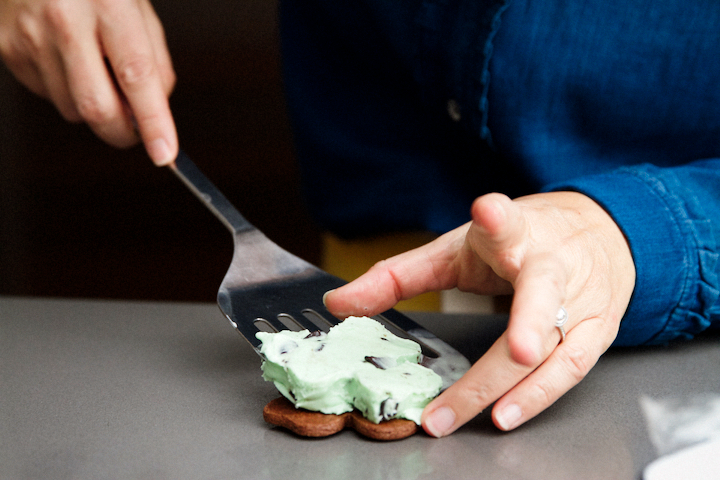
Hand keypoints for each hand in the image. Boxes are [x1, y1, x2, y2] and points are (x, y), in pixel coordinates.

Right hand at [0, 0, 176, 164]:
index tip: (164, 153)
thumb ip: (154, 61)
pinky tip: (67, 59)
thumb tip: (157, 112)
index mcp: (108, 4)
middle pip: (96, 107)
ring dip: (94, 107)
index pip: (136, 76)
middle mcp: (64, 20)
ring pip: (72, 109)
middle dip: (122, 132)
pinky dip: (67, 91)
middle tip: (137, 131)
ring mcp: (29, 36)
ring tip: (95, 68)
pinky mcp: (6, 49)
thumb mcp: (137, 8)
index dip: (153, 121)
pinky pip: (47, 95)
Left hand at [323, 191, 635, 434]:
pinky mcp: (598, 329)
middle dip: (528, 324)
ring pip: (558, 345)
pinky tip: (506, 416)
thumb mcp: (454, 249)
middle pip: (543, 295)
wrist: (597, 235)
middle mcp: (551, 265)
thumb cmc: (516, 242)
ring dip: (522, 383)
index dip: (498, 218)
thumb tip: (338, 305)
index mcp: (513, 233)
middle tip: (516, 350)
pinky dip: (539, 396)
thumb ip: (397, 276)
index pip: (507, 221)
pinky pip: (571, 369)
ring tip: (485, 414)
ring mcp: (580, 300)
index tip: (488, 210)